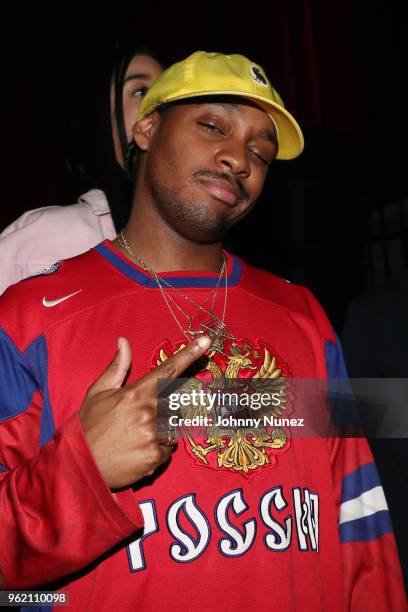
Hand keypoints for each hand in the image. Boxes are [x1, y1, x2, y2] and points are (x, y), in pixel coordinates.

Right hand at [79, 335, 210, 487]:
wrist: (79, 465)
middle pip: (174, 404)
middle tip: (139, 421)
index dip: (189, 354)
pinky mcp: (155, 456)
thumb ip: (117, 367)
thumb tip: (124, 341)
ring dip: (161, 431)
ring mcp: (153, 435)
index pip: (168, 370)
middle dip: (163, 411)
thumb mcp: (98, 392)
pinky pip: (168, 449)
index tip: (205, 341)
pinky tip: (137, 451)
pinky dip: (157, 450)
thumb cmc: (88, 426)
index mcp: (135, 393)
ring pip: (173, 427)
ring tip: (135, 437)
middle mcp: (148, 412)